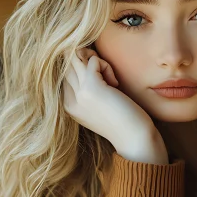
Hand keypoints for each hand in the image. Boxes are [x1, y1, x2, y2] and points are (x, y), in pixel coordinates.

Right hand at [63, 48, 167, 163]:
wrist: (133, 138)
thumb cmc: (121, 120)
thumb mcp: (98, 105)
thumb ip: (87, 90)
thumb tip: (88, 63)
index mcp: (68, 106)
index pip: (63, 74)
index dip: (81, 69)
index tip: (101, 80)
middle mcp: (69, 100)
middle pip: (67, 64)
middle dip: (86, 60)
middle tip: (105, 73)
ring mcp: (78, 93)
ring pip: (76, 58)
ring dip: (95, 60)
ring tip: (109, 77)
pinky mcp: (91, 87)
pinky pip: (93, 61)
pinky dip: (106, 65)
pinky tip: (115, 83)